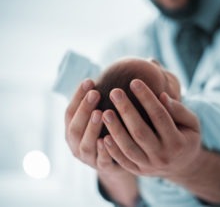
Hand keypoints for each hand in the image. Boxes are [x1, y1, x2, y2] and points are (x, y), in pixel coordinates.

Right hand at [65, 79, 137, 205]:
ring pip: (85, 144)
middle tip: (95, 93)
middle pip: (74, 127)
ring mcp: (88, 158)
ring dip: (91, 128)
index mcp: (73, 129)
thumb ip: (108, 97)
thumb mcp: (105, 115)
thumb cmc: (111, 131)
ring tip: (101, 113)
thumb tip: (137, 65)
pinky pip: (101, 161)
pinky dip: (103, 151)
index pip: (70, 111)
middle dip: (83, 109)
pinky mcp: (102, 167)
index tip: (90, 81)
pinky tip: (109, 139)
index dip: (77, 96)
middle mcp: (76, 144)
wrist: (117, 161)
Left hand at [102, 79, 219, 203]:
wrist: (182, 166)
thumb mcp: (191, 123)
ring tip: (104, 112)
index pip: (160, 116)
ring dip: (115, 129)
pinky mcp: (138, 171)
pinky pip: (123, 161)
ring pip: (128, 148)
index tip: (134, 81)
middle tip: (115, 92)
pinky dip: (112, 150)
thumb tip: (161, 95)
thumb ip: (179, 110)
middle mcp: (163, 156)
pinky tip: (102, 136)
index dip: (146, 98)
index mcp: (178, 142)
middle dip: (126, 111)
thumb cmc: (186, 137)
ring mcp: (149, 166)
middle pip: (140, 132)